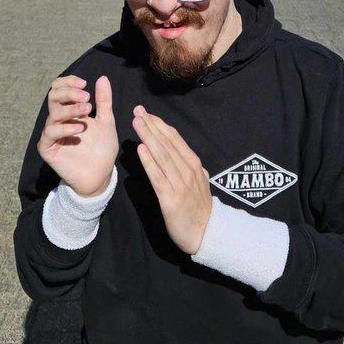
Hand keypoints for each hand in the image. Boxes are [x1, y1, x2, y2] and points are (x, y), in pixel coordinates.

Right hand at [38, 75, 117, 196]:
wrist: (101, 174)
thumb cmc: (102, 148)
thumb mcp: (106, 120)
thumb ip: (103, 100)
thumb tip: (102, 78)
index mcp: (69, 110)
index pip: (59, 88)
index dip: (69, 82)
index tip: (84, 84)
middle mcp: (58, 120)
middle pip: (53, 97)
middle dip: (69, 93)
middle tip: (86, 97)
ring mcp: (52, 134)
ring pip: (53, 114)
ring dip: (71, 109)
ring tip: (88, 110)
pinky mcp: (48, 149)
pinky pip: (51, 134)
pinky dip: (65, 128)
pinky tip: (80, 129)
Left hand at [132, 106, 211, 254]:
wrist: (206, 233)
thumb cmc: (198, 208)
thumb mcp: (198, 180)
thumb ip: (187, 165)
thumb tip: (175, 151)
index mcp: (193, 163)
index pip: (175, 138)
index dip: (160, 124)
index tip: (147, 113)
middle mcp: (187, 169)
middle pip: (167, 143)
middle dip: (151, 125)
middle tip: (137, 110)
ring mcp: (180, 183)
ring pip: (162, 155)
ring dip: (148, 137)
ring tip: (137, 123)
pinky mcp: (171, 198)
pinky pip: (158, 176)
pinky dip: (149, 162)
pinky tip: (141, 150)